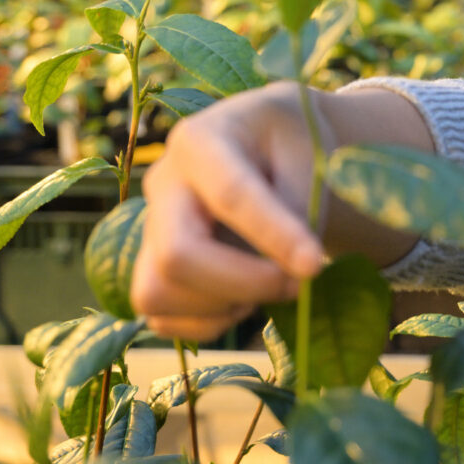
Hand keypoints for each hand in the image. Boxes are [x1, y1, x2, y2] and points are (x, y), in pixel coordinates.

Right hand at [131, 81, 327, 340]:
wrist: (268, 147)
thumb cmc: (290, 143)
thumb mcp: (307, 151)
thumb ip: (299, 203)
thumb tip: (290, 266)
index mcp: (200, 141)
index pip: (230, 195)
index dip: (273, 235)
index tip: (314, 265)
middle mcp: (163, 185)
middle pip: (177, 254)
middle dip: (244, 282)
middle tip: (298, 283)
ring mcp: (149, 230)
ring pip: (159, 292)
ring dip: (226, 303)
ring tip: (272, 282)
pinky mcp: (150, 268)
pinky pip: (162, 318)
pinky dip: (210, 322)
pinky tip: (245, 296)